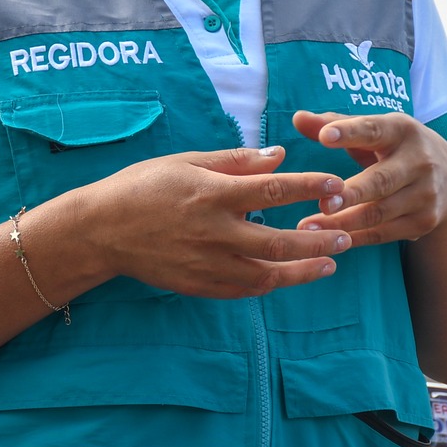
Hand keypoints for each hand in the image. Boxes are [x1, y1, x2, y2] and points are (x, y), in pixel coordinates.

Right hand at [79, 145, 351, 299]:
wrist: (100, 230)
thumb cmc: (142, 187)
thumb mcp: (186, 162)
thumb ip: (235, 162)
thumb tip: (279, 156)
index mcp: (212, 194)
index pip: (273, 190)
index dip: (309, 188)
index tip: (336, 186)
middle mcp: (213, 232)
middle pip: (279, 241)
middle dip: (318, 239)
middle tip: (346, 235)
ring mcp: (206, 263)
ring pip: (266, 274)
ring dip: (303, 271)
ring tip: (330, 263)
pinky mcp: (198, 285)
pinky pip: (243, 289)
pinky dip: (271, 283)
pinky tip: (289, 276)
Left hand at [291, 110, 446, 246]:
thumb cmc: (398, 150)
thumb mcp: (376, 132)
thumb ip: (336, 125)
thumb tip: (297, 118)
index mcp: (402, 131)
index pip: (373, 130)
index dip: (349, 132)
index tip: (324, 136)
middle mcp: (419, 162)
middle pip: (381, 180)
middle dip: (352, 193)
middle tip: (323, 202)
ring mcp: (424, 195)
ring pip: (379, 213)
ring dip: (344, 222)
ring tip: (309, 228)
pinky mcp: (423, 222)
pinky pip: (383, 233)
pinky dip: (356, 238)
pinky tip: (330, 240)